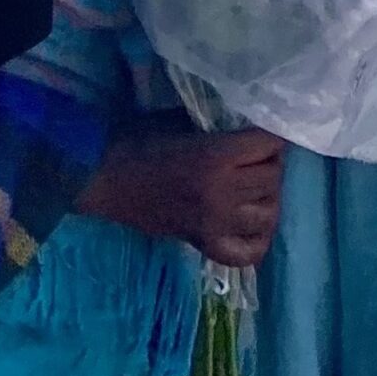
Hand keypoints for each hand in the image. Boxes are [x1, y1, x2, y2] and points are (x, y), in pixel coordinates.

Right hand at [78, 123, 285, 266]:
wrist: (104, 181)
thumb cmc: (139, 143)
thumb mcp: (182, 122)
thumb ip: (219, 127)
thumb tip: (251, 125)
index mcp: (216, 157)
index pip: (269, 145)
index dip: (270, 136)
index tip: (262, 133)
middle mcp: (222, 192)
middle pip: (272, 179)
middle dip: (270, 164)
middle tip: (256, 158)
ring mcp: (215, 223)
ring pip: (267, 214)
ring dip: (268, 198)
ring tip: (255, 187)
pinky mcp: (203, 243)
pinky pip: (247, 252)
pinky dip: (257, 240)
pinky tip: (252, 223)